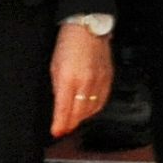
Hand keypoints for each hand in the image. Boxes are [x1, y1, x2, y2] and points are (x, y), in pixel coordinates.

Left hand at [49, 22, 113, 139]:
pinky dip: (94, 108)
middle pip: (79, 112)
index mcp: (69, 78)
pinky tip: (88, 109)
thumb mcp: (54, 67)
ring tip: (74, 120)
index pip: (64, 109)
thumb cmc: (68, 45)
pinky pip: (102, 100)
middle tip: (63, 128)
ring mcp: (99, 81)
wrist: (88, 30)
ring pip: (92, 109)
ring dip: (82, 117)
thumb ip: (58, 88)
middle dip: (70, 123)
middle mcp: (86, 82)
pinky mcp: (108, 79)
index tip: (56, 132)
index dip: (60, 124)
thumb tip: (59, 105)